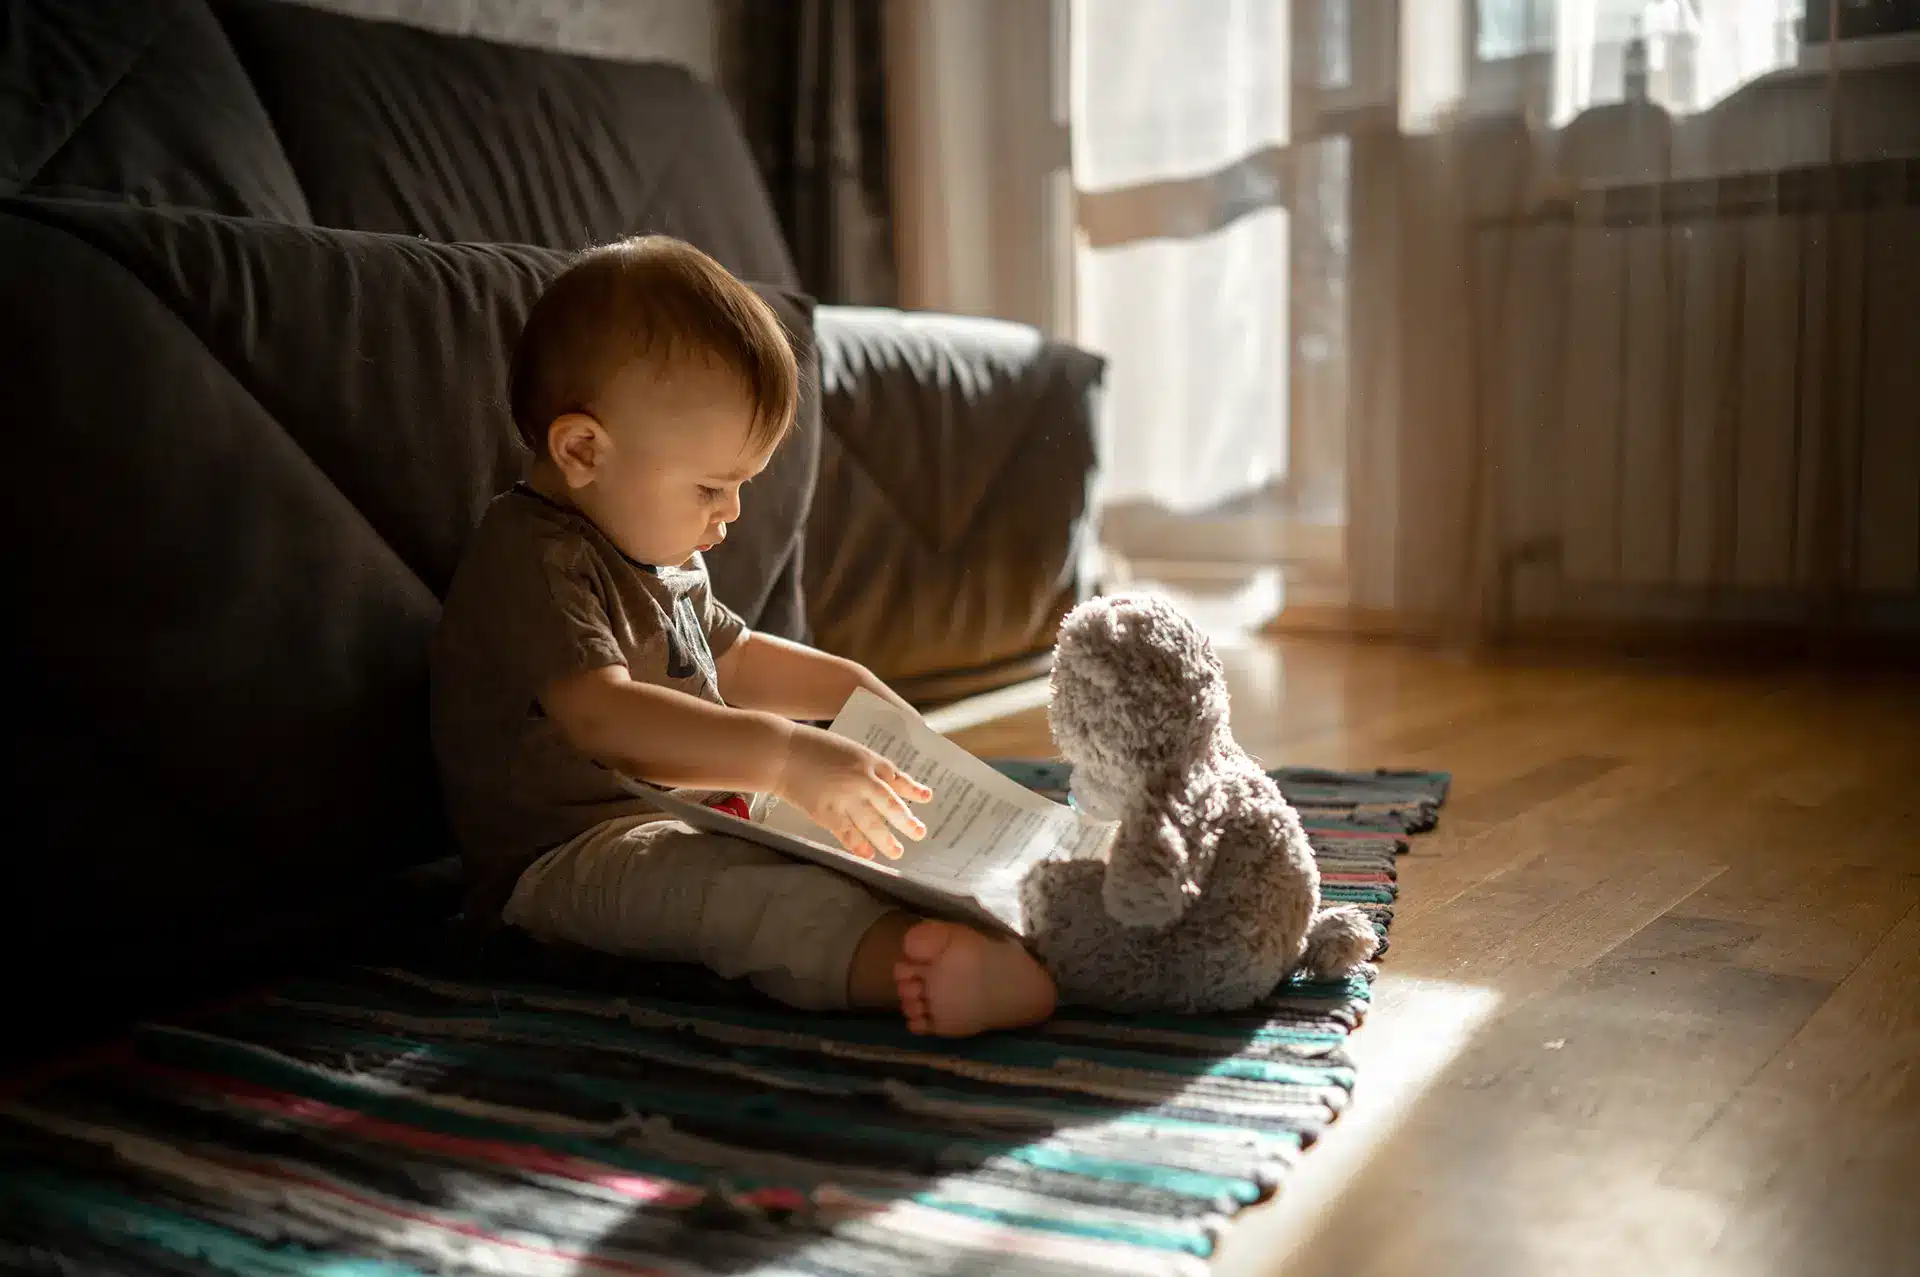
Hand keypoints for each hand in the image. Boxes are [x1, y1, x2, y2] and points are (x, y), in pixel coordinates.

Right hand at [774, 725, 931, 858]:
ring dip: (887, 840)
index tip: (926, 798)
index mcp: (869, 761)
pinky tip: (868, 855)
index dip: (913, 790)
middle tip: (919, 833)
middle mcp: (863, 780)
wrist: (783, 753)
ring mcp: (846, 798)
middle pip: (891, 805)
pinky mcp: (827, 812)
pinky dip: (858, 846)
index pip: (897, 778)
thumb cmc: (813, 747)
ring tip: (897, 852)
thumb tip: (882, 782)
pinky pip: (847, 833)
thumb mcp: (847, 749)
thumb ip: (865, 766)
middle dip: (907, 821)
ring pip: (873, 824)